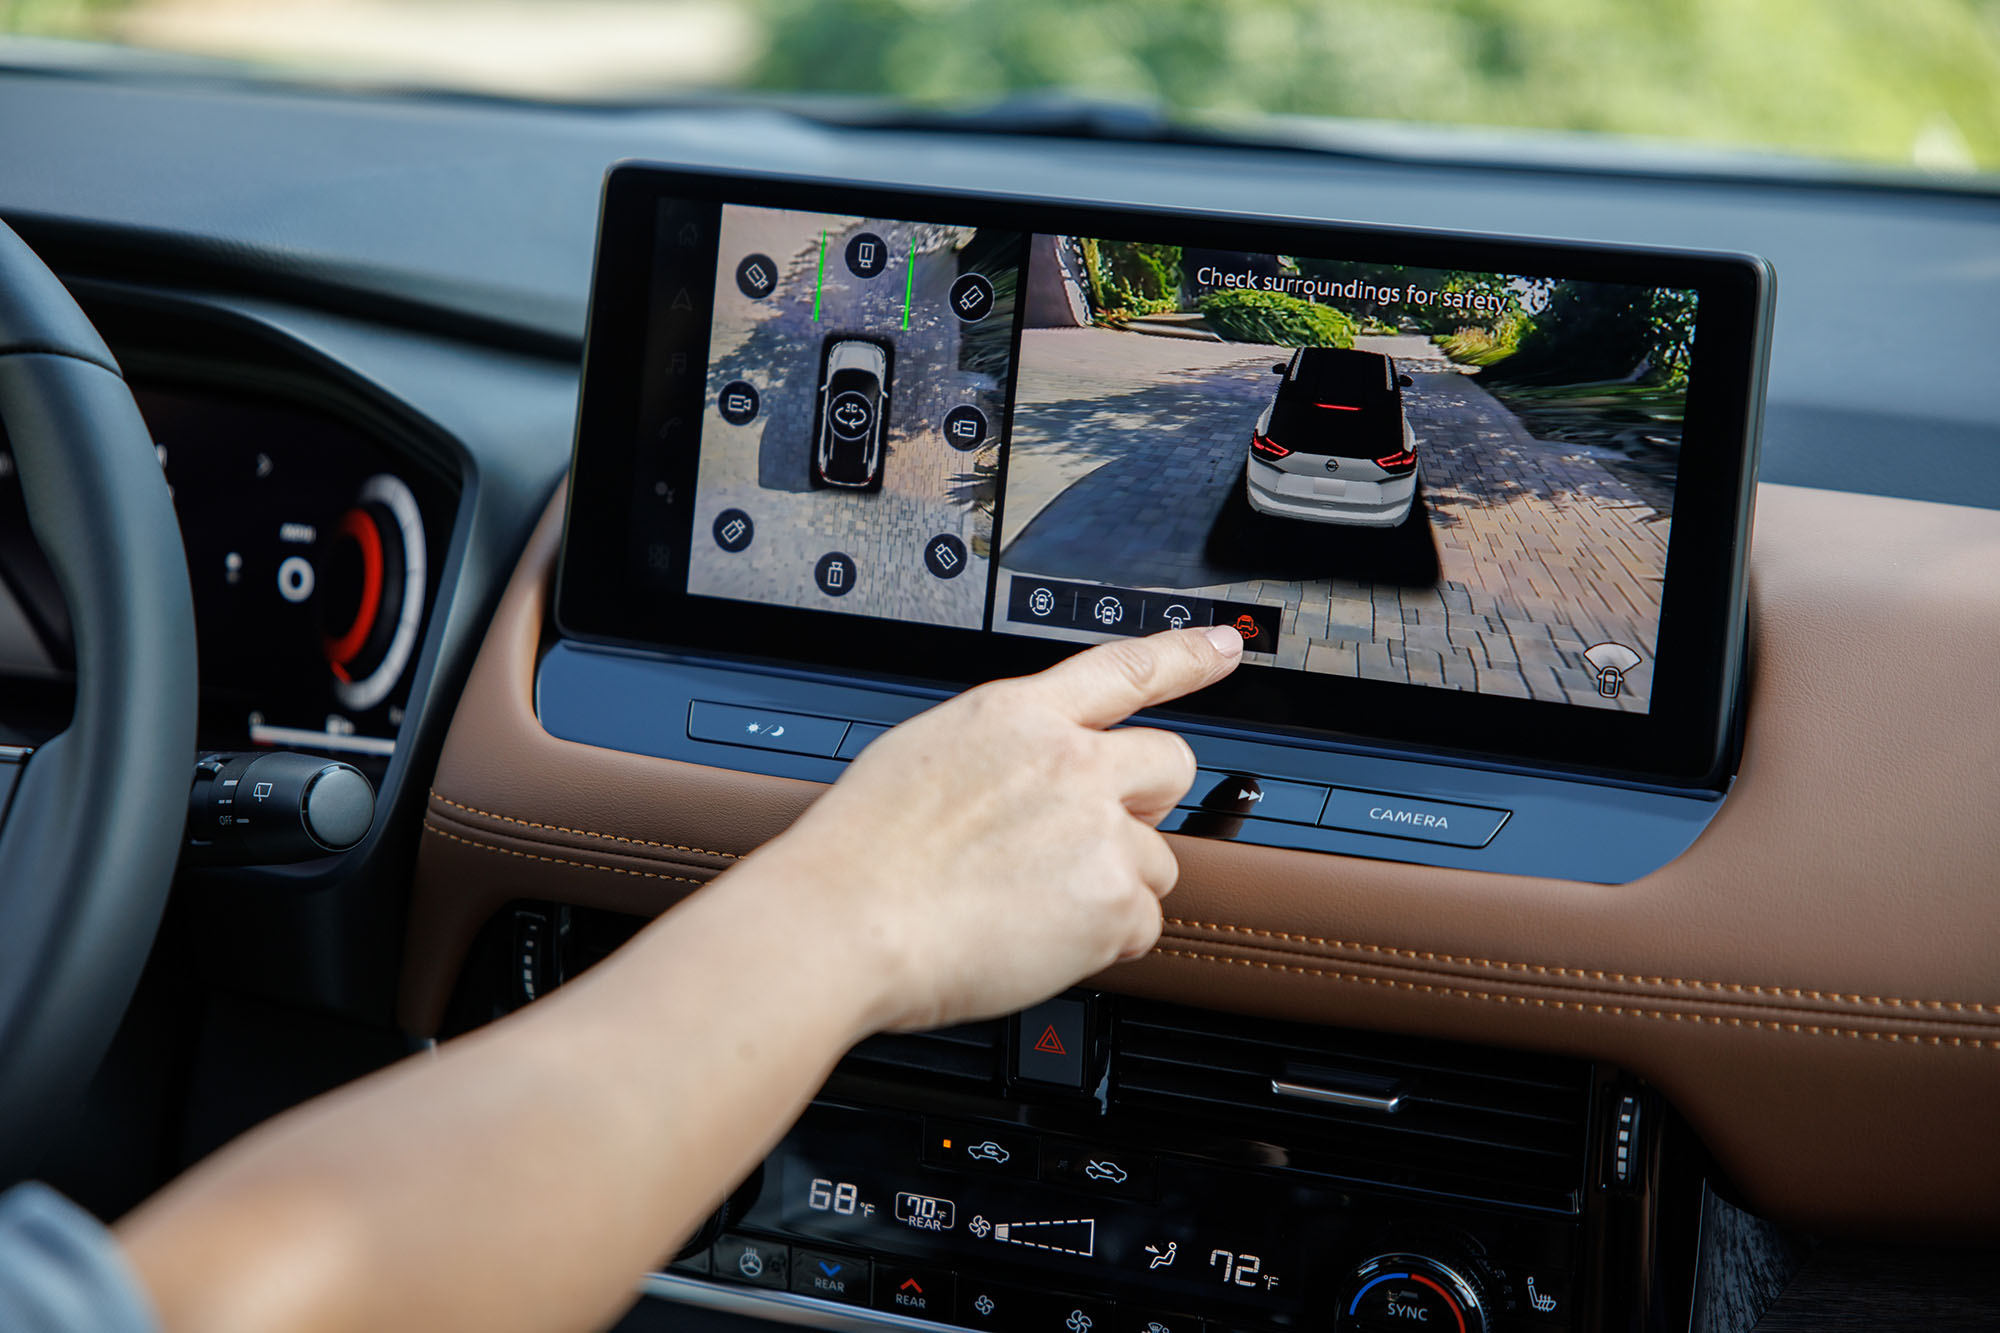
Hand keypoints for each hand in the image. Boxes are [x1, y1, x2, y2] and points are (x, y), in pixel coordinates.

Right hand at [743, 626, 1244, 1032]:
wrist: (846, 921)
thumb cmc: (863, 855)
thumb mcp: (926, 757)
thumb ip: (1000, 756)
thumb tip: (1028, 781)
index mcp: (1016, 714)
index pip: (1123, 668)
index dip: (1186, 656)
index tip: (1225, 647)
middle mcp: (1069, 761)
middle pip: (1170, 763)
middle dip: (1149, 803)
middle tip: (1095, 840)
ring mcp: (1097, 829)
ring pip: (1156, 859)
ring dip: (1113, 886)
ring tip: (1034, 906)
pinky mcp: (1112, 899)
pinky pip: (1141, 926)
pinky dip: (1102, 942)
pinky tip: (1040, 940)